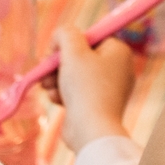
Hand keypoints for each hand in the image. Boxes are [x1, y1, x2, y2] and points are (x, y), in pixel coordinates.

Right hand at [47, 24, 134, 146]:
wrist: (92, 131)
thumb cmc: (85, 88)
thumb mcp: (72, 51)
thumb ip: (65, 34)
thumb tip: (60, 36)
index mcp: (118, 52)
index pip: (89, 36)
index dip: (69, 42)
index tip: (54, 50)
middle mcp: (117, 68)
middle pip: (80, 56)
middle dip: (58, 63)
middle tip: (46, 69)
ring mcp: (108, 88)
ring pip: (74, 75)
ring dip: (56, 79)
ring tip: (48, 86)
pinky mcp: (97, 105)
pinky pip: (76, 92)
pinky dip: (63, 93)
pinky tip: (55, 99)